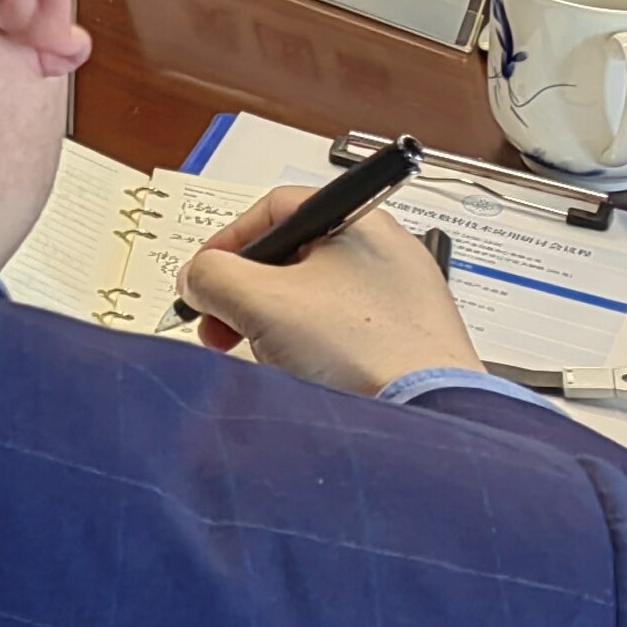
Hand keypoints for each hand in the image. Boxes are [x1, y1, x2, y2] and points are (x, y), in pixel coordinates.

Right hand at [175, 189, 482, 397]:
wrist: (429, 418)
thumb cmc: (361, 350)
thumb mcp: (259, 300)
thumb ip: (212, 275)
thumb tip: (197, 276)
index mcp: (359, 220)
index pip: (274, 209)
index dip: (228, 241)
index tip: (206, 276)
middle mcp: (388, 252)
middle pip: (293, 256)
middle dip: (245, 292)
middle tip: (222, 325)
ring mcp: (404, 298)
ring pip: (317, 297)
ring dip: (274, 321)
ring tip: (264, 356)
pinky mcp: (412, 340)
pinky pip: (346, 331)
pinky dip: (313, 345)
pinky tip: (306, 374)